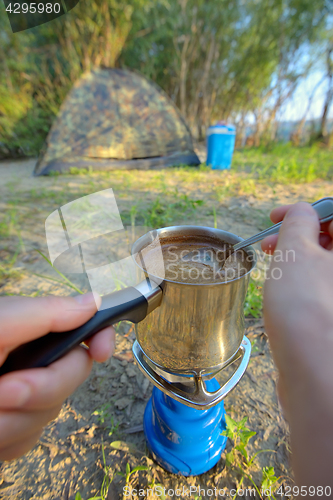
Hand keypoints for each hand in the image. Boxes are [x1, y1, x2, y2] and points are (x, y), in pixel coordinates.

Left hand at [0, 293, 114, 460]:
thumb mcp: (0, 325)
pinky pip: (29, 440)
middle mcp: (31, 362)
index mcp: (31, 332)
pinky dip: (9, 438)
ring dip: (16, 418)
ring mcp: (22, 397)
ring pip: (52, 413)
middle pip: (74, 376)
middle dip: (43, 388)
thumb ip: (44, 313)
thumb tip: (94, 302)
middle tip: (6, 389)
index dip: (100, 337)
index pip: (83, 328)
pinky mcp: (12, 429)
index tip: (101, 351)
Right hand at [261, 202, 332, 485]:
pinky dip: (303, 277)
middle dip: (300, 233)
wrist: (314, 371)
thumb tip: (299, 212)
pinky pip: (323, 284)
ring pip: (326, 262)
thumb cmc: (305, 305)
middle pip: (332, 239)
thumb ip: (298, 221)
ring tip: (271, 261)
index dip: (307, 210)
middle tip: (270, 240)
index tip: (277, 216)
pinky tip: (283, 286)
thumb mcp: (296, 251)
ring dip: (298, 254)